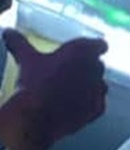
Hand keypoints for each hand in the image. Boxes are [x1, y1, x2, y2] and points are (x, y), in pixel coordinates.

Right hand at [0, 30, 106, 149]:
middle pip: (97, 65)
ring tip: (75, 90)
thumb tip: (8, 33)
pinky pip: (99, 104)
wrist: (37, 116)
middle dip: (88, 68)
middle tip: (74, 72)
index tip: (96, 49)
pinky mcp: (97, 110)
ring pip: (100, 85)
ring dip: (91, 86)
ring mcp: (98, 91)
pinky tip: (78, 106)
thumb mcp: (25, 58)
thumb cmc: (34, 82)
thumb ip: (19, 43)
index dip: (96, 47)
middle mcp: (94, 69)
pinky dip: (91, 104)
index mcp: (81, 51)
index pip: (99, 45)